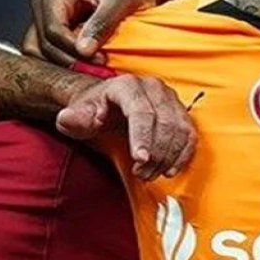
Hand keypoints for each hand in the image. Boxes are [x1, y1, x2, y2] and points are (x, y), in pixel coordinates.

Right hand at [24, 0, 196, 66]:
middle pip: (45, 45)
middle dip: (73, 60)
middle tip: (102, 68)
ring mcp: (47, 20)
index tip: (101, 59)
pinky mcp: (55, 34)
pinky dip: (71, 64)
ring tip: (99, 69)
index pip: (53, 31)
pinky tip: (94, 67)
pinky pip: (53, 57)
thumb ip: (103, 22)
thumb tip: (83, 50)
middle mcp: (44, 4)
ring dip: (71, 65)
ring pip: (45, 54)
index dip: (75, 50)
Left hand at [57, 74, 196, 180]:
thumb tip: (68, 117)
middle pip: (165, 122)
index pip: (141, 111)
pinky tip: (170, 169)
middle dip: (155, 154)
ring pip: (180, 129)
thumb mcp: (76, 114)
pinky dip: (183, 154)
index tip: (140, 159)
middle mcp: (153, 87)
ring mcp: (170, 98)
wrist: (106, 103)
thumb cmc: (92, 111)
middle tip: (142, 173)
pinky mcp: (180, 111)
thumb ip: (73, 118)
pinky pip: (190, 134)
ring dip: (168, 157)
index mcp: (127, 85)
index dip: (143, 137)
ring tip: (151, 173)